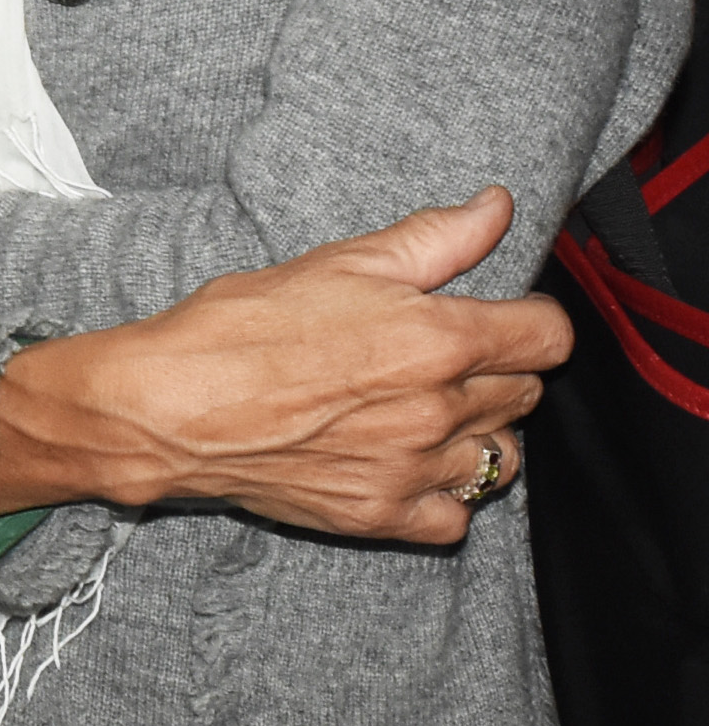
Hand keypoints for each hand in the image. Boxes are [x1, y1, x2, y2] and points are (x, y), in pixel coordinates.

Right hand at [0, 187, 570, 547]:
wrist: (176, 405)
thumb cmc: (244, 325)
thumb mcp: (340, 260)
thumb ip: (432, 238)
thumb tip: (495, 208)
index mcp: (438, 339)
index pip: (549, 336)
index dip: (529, 316)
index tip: (503, 311)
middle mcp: (440, 411)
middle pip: (526, 394)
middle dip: (497, 367)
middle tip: (440, 349)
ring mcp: (416, 471)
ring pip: (502, 459)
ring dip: (480, 431)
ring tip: (429, 406)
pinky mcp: (386, 517)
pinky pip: (457, 516)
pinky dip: (445, 490)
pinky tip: (408, 458)